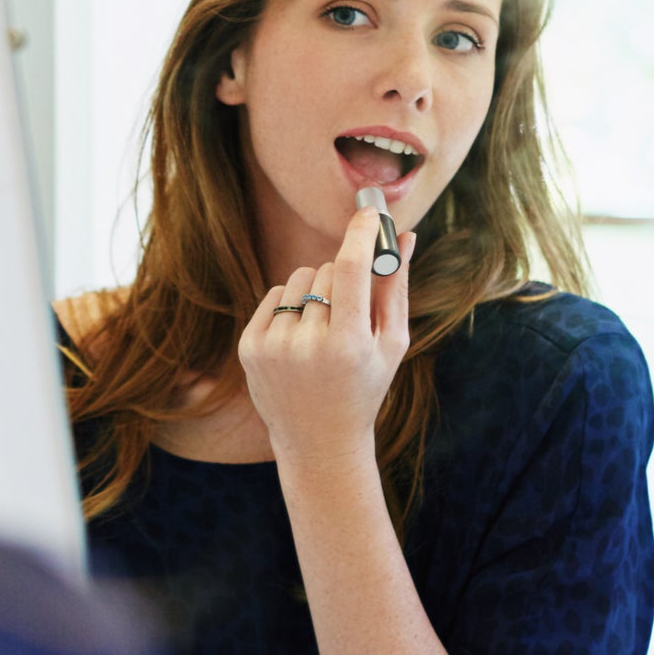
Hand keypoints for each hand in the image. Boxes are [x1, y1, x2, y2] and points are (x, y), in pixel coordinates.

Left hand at [238, 208, 417, 471]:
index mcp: (349, 345)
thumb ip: (396, 287)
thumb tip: (404, 235)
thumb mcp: (392, 343)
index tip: (368, 212)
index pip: (351, 268)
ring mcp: (273, 346)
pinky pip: (274, 296)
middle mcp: (307, 345)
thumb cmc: (365, 387)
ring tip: (324, 329)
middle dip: (342, 278)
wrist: (319, 442)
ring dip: (314, 291)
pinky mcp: (249, 347)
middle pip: (326, 271)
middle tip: (350, 310)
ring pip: (298, 279)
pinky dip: (290, 306)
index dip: (360, 233)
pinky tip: (300, 338)